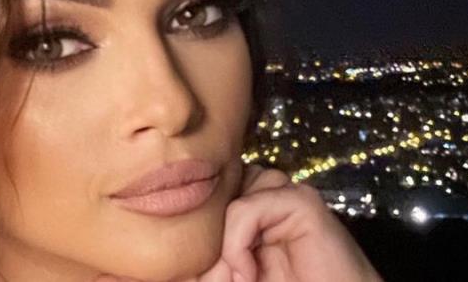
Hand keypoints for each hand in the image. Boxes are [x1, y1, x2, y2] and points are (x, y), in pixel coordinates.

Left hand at [210, 163, 382, 281]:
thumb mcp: (235, 275)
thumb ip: (207, 264)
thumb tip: (164, 259)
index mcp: (254, 206)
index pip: (209, 198)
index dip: (197, 234)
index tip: (201, 273)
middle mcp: (269, 194)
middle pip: (215, 196)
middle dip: (210, 242)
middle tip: (223, 279)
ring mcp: (287, 194)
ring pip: (227, 200)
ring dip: (223, 248)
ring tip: (242, 279)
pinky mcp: (303, 202)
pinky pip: (246, 209)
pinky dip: (237, 246)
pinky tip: (250, 274)